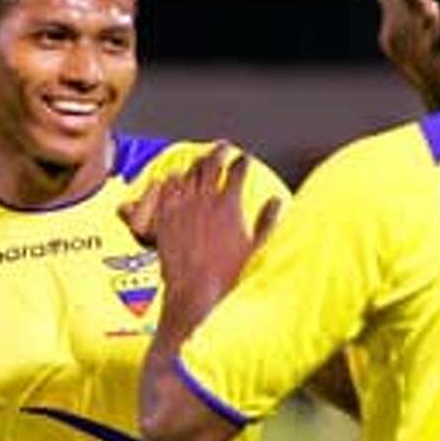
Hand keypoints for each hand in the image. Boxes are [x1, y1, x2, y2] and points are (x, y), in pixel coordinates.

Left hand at [119, 144, 281, 303]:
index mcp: (228, 204)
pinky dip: (173, 179)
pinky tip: (176, 179)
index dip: (243, 161)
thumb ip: (267, 220)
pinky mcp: (164, 216)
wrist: (193, 292)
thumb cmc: (225, 275)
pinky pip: (165, 187)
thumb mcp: (256, 249)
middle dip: (220, 151)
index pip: (238, 170)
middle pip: (211, 162)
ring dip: (197, 164)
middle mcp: (204, 199)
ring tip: (202, 161)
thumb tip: (276, 201)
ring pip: (188, 171)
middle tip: (224, 148)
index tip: (245, 159)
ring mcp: (181, 206)